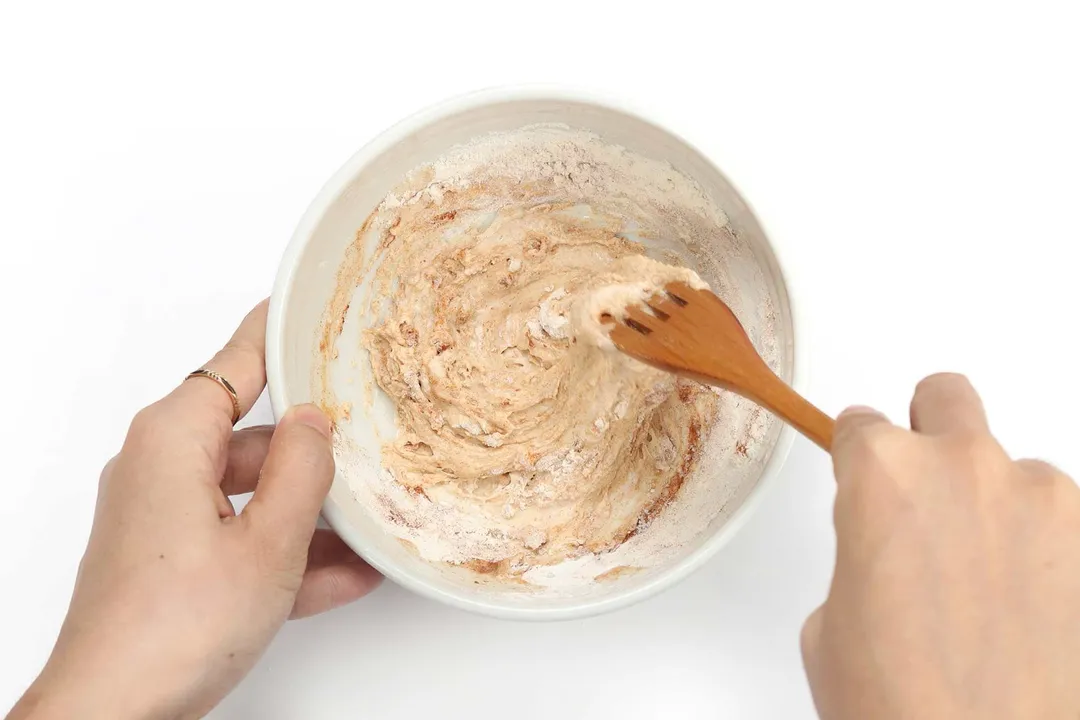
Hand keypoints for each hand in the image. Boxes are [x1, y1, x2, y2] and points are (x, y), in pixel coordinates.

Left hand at [9, 301, 381, 719]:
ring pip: (252, 492)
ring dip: (309, 512)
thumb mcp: (269, 541)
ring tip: (372, 522)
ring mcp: (164, 516)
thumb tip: (316, 420)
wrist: (114, 714)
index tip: (310, 303)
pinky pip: (240, 536)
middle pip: (251, 433)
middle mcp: (161, 466)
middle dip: (312, 447)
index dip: (278, 330)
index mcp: (174, 439)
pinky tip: (346, 573)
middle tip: (369, 439)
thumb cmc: (175, 626)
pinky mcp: (172, 560)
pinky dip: (285, 551)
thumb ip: (302, 470)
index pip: (237, 360)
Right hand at [802, 373, 1079, 718]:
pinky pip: (1067, 527)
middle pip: (946, 397)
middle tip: (927, 495)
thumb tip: (892, 557)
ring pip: (1017, 470)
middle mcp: (968, 468)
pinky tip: (1033, 614)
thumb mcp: (833, 622)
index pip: (860, 425)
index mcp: (885, 475)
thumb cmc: (901, 703)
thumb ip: (864, 555)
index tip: (861, 481)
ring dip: (999, 507)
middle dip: (930, 432)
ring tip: (991, 587)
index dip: (856, 460)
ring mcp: (1047, 501)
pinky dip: (1049, 556)